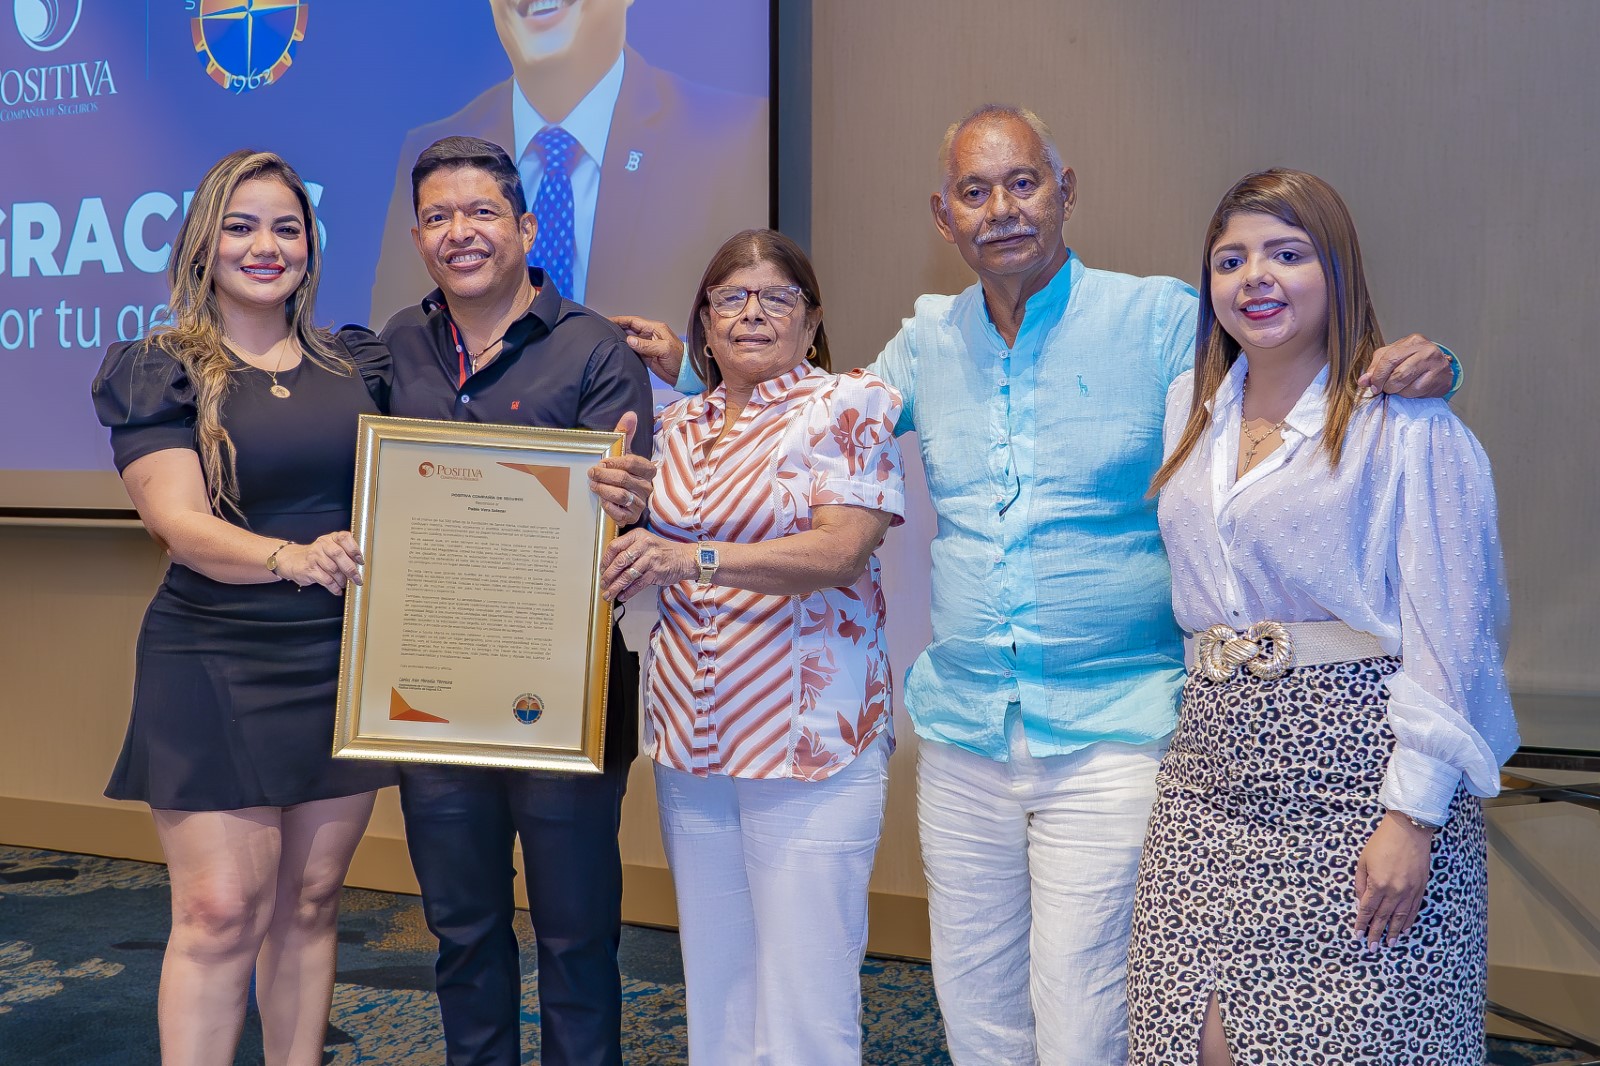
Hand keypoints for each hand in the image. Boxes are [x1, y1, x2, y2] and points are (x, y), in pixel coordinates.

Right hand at [277, 531, 362, 594]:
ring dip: (342, 580)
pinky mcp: (309, 569)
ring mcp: (314, 556)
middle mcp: (322, 545)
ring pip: (333, 569)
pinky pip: (325, 580)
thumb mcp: (329, 548)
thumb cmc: (317, 556)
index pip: (344, 538)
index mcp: (330, 538)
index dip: (354, 549)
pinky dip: (334, 587)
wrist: (292, 560)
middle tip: (357, 579)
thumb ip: (344, 552)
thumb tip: (360, 566)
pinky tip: (337, 590)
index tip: (361, 561)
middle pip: (339, 555)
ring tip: (345, 584)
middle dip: (351, 569)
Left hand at [588, 412, 655, 524]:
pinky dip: (609, 507)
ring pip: (622, 495)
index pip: (633, 463)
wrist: (622, 497)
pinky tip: (601, 501)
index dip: (615, 461)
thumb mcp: (623, 451)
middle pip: (625, 479)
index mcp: (648, 470)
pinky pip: (620, 513)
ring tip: (593, 485)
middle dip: (605, 475)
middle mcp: (647, 487)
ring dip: (604, 490)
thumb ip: (625, 433)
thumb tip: (630, 414)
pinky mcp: (632, 517)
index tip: (602, 461)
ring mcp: (641, 503)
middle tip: (592, 473)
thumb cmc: (621, 471)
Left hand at [601, 529, 696, 601]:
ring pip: (627, 575)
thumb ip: (629, 549)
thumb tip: (610, 566)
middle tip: (603, 583)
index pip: (615, 546)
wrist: (685, 558)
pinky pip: (638, 584)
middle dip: (608, 575)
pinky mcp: (655, 572)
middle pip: (619, 561)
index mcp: (638, 535)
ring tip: (609, 593)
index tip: (601, 569)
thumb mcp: (645, 542)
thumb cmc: (662, 551)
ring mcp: (650, 559)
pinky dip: (628, 592)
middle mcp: (643, 545)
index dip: (605, 560)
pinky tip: (622, 595)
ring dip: (616, 586)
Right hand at [610, 315, 684, 383]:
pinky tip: (616, 351)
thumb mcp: (664, 349)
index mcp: (654, 329)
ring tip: (606, 340)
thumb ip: (646, 345)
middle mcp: (649, 335)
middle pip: (629, 329)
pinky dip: (624, 350)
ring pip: (629, 340)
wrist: (684, 374)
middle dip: (617, 329)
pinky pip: (632, 351)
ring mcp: (646, 346)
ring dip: (619, 340)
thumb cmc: (679, 358)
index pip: (634, 321)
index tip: (608, 320)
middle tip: (603, 331)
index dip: (621, 320)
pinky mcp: (645, 356)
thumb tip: (629, 340)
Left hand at [1353, 812, 1434, 947]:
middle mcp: (1394, 891)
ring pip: (1400, 917)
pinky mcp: (1421, 888)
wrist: (1408, 830)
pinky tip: (1404, 929)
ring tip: (1389, 944)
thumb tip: (1361, 902)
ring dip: (1393, 932)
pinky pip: (1414, 909)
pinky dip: (1408, 921)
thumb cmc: (1381, 842)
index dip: (1362, 924)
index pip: (1368, 910)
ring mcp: (1409, 891)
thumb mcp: (1363, 861)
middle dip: (1376, 933)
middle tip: (1371, 948)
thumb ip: (1361, 883)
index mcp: (1378, 884)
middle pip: (1383, 918)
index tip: (1357, 936)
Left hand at [1359, 334, 1453, 397]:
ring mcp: (1436, 364)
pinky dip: (1408, 394)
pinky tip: (1411, 389)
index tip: (1373, 385)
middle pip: (1397, 373)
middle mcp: (1426, 350)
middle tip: (1384, 388)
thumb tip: (1363, 380)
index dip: (1377, 375)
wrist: (1440, 369)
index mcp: (1412, 341)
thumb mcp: (1393, 357)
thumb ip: (1376, 366)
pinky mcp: (1441, 379)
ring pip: (1405, 384)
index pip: (1389, 358)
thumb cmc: (1413, 361)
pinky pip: (1416, 392)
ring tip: (1399, 387)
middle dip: (1386, 385)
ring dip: (1396, 391)